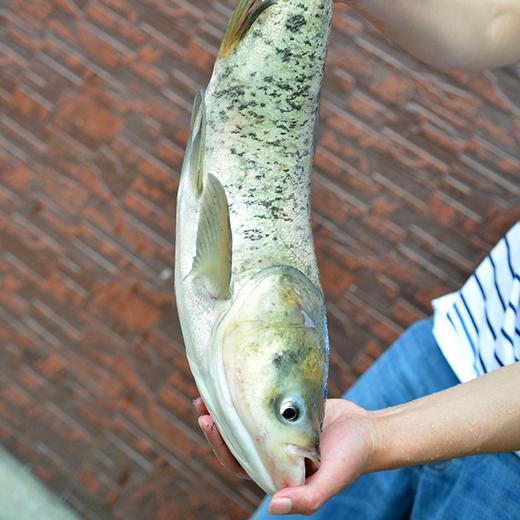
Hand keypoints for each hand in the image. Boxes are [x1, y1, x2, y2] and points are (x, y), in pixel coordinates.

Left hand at [194, 397, 377, 514]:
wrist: (369, 430)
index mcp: (275, 475)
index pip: (238, 464)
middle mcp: (272, 455)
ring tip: (208, 392)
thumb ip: (307, 498)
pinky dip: (246, 397)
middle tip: (201, 404)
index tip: (208, 422)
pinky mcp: (284, 415)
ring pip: (243, 424)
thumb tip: (273, 508)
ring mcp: (277, 434)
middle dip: (216, 426)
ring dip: (225, 410)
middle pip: (235, 443)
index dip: (220, 446)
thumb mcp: (333, 478)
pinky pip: (258, 407)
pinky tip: (238, 381)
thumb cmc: (353, 457)